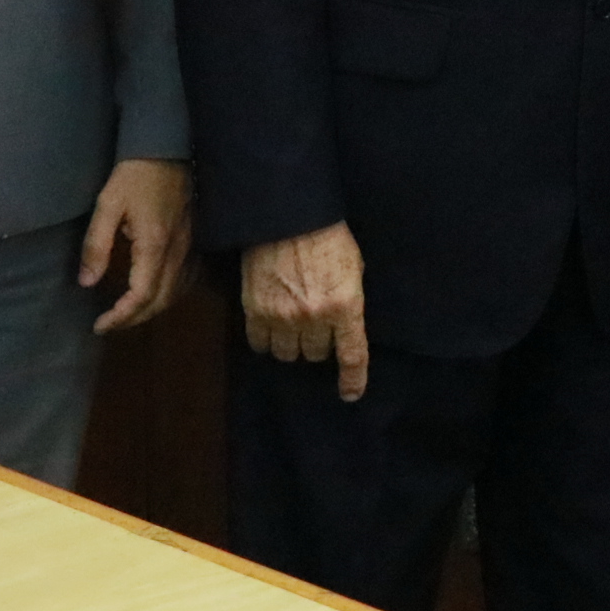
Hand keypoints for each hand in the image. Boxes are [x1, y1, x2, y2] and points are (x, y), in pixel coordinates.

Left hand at [80, 157, 192, 334]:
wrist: (166, 149)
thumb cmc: (134, 176)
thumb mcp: (107, 205)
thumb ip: (96, 244)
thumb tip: (87, 282)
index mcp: (155, 245)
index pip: (142, 295)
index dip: (121, 316)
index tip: (99, 325)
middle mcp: (177, 250)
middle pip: (161, 300)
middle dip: (135, 319)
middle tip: (109, 324)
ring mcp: (189, 245)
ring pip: (177, 292)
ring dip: (152, 309)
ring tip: (128, 314)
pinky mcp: (192, 239)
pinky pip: (187, 278)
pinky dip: (169, 295)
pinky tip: (155, 293)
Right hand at [241, 221, 369, 399]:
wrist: (289, 216)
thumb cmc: (329, 236)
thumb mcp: (354, 267)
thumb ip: (349, 300)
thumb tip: (345, 325)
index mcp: (346, 306)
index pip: (352, 355)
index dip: (353, 379)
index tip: (350, 393)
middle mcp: (314, 317)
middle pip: (315, 355)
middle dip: (317, 345)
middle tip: (315, 327)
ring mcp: (283, 317)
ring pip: (286, 354)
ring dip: (291, 344)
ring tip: (291, 326)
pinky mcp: (255, 311)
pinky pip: (259, 344)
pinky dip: (266, 339)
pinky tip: (270, 325)